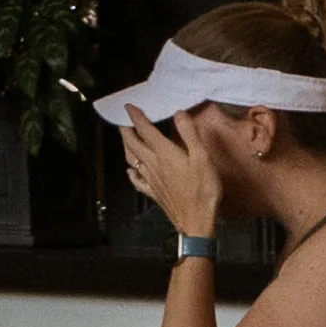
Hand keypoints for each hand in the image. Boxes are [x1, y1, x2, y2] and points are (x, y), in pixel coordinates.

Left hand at [121, 110, 227, 239]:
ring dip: (127, 147)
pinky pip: (137, 180)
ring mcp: (151, 179)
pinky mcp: (153, 193)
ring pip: (132, 159)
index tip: (128, 106)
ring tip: (125, 140)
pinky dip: (131, 173)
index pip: (145, 130)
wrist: (196, 220)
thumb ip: (190, 134)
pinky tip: (130, 171)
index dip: (136, 117)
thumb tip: (178, 113)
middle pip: (133, 143)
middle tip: (122, 121)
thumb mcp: (202, 158)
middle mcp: (152, 164)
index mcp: (163, 153)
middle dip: (126, 130)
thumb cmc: (202, 189)